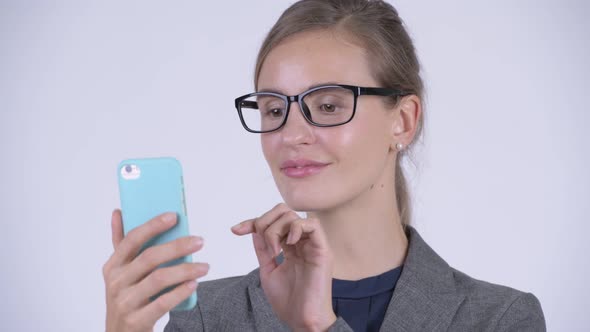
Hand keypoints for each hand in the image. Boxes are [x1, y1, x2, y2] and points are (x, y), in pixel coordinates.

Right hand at [103, 210, 208, 331]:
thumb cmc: (127, 297)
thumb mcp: (119, 272)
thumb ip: (121, 243)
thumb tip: (118, 212)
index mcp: (113, 266)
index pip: (132, 240)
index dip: (152, 226)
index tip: (174, 216)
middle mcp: (116, 282)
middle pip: (150, 258)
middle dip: (177, 247)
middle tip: (200, 241)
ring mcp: (125, 302)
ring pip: (159, 279)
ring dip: (185, 270)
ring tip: (204, 266)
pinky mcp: (137, 320)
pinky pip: (162, 303)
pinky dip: (180, 292)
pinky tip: (194, 284)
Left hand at [232, 203, 336, 331]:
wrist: (302, 320)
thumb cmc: (289, 301)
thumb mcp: (267, 270)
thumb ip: (262, 249)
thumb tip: (254, 228)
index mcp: (291, 246)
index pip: (273, 221)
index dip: (253, 221)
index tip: (236, 230)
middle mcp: (302, 242)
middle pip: (283, 211)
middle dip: (265, 221)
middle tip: (261, 242)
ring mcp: (313, 245)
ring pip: (294, 215)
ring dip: (277, 229)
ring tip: (274, 250)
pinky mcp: (323, 250)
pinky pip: (312, 224)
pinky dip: (296, 228)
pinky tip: (289, 243)